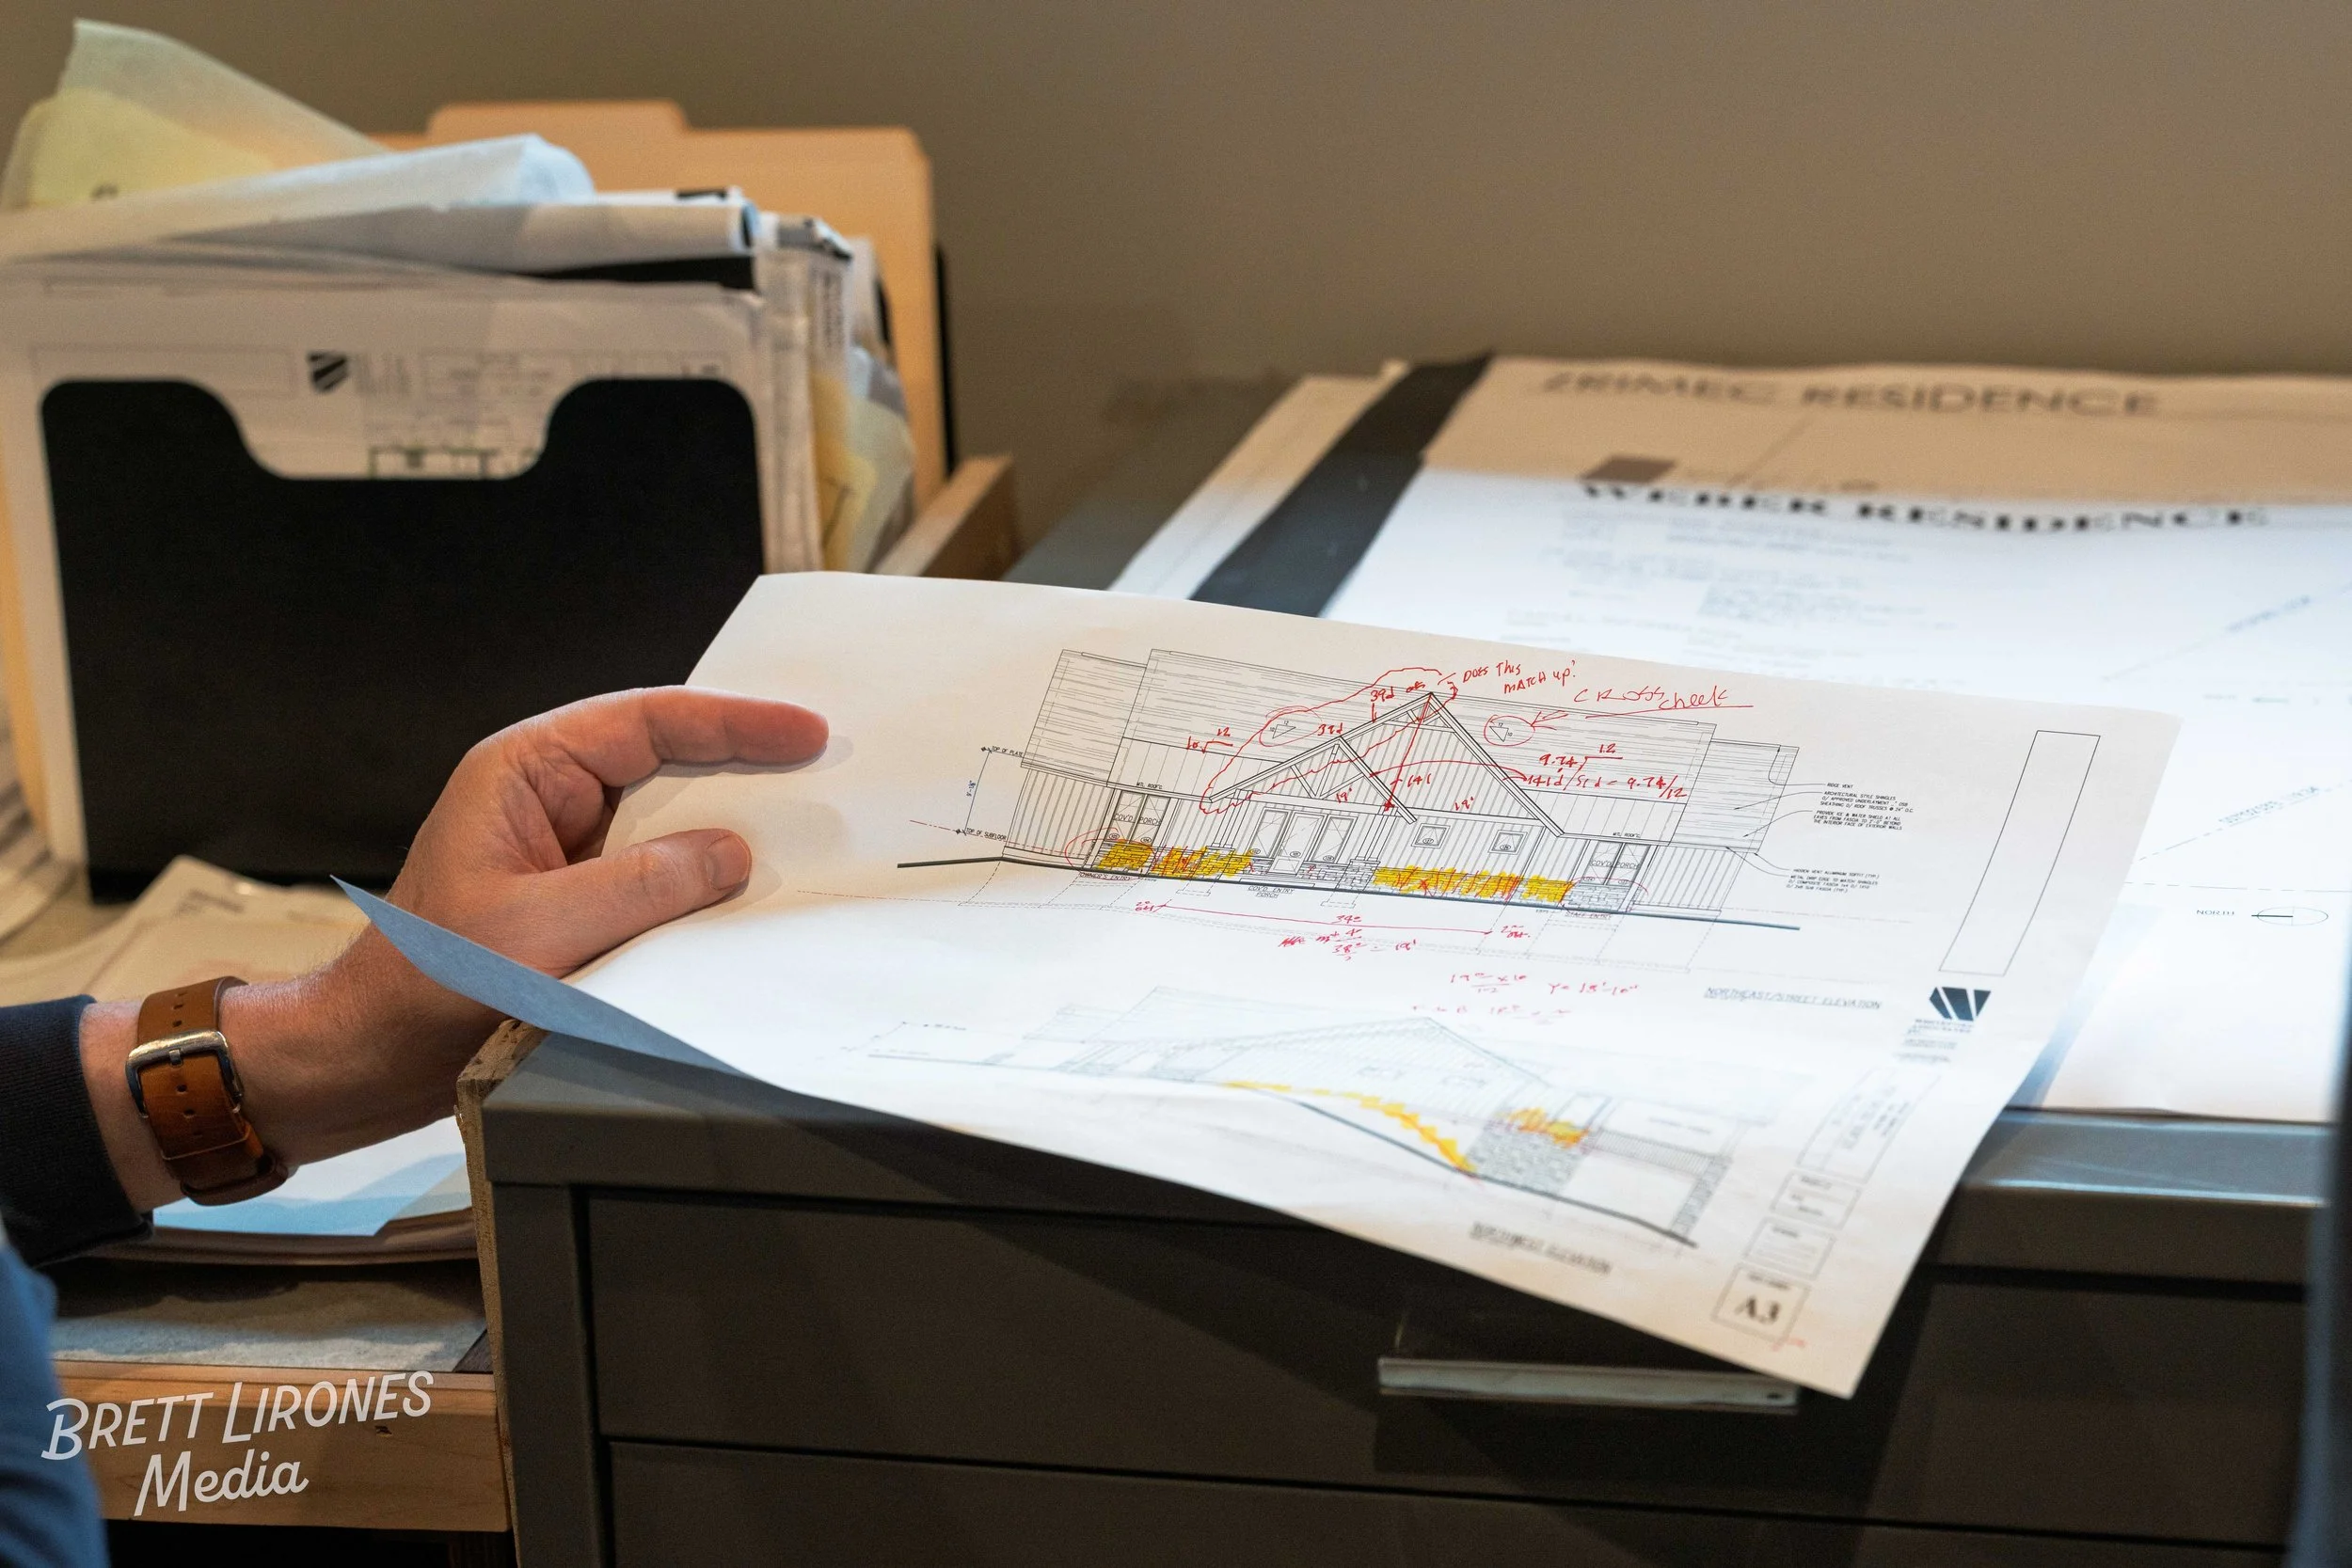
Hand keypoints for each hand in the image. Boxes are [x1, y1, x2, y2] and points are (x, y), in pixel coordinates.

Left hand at [82, 688, 827, 1210]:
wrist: (371, 1056)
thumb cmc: (422, 987)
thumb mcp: (539, 932)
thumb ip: (643, 886)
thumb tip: (729, 855)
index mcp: (523, 772)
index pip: (646, 721)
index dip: (733, 721)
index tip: (803, 731)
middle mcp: (545, 797)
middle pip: (666, 756)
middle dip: (744, 760)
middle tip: (823, 768)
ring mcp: (563, 848)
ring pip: (667, 815)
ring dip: (730, 823)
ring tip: (803, 828)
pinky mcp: (578, 899)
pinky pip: (658, 872)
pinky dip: (705, 879)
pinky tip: (749, 894)